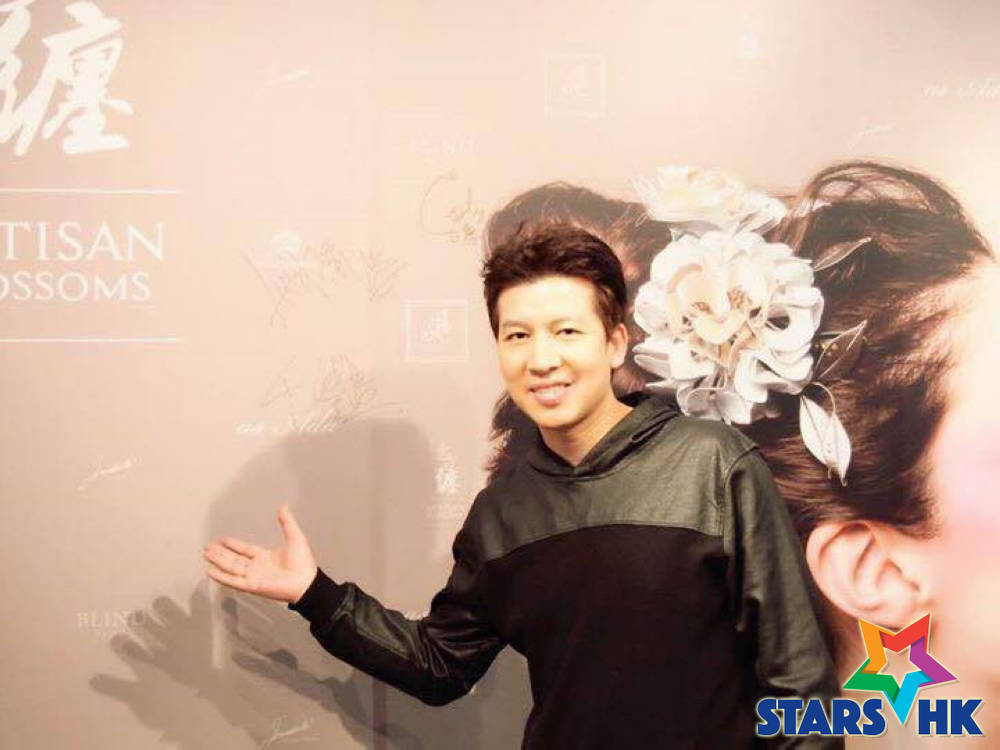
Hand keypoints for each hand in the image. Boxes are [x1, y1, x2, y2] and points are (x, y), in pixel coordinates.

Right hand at [203, 504, 317, 603]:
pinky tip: (210, 571)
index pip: (245, 550)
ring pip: (231, 567)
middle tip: (208, 547)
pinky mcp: (252, 585)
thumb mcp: (294, 537)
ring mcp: (253, 576)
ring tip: (206, 554)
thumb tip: (283, 507)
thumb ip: (287, 523)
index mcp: (265, 557)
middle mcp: (257, 567)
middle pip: (234, 559)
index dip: (233, 545)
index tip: (222, 540)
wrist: (305, 581)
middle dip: (220, 553)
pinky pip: (233, 581)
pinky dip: (221, 577)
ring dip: (218, 561)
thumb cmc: (303, 563)